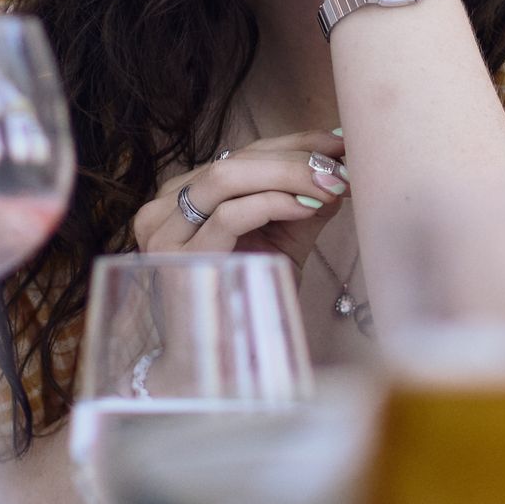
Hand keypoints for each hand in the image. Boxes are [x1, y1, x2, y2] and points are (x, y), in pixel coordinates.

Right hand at [132, 128, 347, 279]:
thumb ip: (302, 196)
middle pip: (236, 160)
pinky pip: (230, 214)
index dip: (294, 143)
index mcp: (183, 196)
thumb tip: (340, 157)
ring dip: (288, 174)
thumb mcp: (282, 237)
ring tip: (330, 184)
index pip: (244, 154)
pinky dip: (274, 203)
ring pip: (228, 176)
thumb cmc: (250, 299)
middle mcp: (164, 206)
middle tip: (340, 166)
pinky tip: (308, 207)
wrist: (223, 361)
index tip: (339, 142)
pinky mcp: (177, 258)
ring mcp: (164, 231)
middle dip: (296, 158)